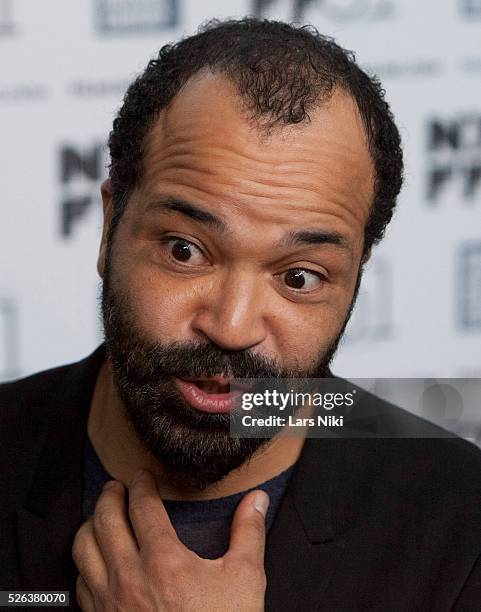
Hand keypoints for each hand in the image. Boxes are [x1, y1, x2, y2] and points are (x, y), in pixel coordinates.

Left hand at [72, 469, 268, 610]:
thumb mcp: (244, 579)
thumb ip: (248, 533)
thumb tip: (257, 500)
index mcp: (163, 560)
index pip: (142, 505)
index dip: (141, 483)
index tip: (143, 475)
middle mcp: (129, 577)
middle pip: (104, 519)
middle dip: (110, 494)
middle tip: (118, 486)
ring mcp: (109, 601)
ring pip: (83, 548)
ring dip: (91, 523)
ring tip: (101, 515)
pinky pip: (79, 582)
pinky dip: (85, 561)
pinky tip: (97, 559)